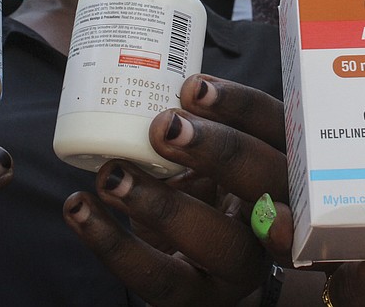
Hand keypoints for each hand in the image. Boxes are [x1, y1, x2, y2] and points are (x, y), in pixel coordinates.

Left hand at [63, 75, 285, 305]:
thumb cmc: (207, 194)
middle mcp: (278, 218)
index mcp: (284, 168)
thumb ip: (204, 128)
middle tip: (164, 126)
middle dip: (218, 151)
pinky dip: (113, 244)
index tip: (194, 85)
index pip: (278, 130)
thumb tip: (165, 80)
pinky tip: (80, 209)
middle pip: (266, 184)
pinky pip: (159, 277)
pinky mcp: (199, 299)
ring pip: (220, 242)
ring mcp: (242, 266)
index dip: (242, 107)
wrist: (208, 271)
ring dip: (164, 205)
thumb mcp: (216, 159)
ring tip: (112, 176)